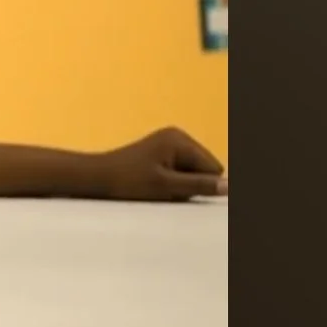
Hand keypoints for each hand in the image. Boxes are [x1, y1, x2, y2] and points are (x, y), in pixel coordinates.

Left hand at [81, 127, 227, 200]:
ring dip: (180, 185)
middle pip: (204, 169)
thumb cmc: (128, 182)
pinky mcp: (161, 153)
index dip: (199, 185)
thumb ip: (199, 185)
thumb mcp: (165, 186)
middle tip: (163, 189)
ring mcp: (169, 143)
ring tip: (156, 187)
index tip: (175, 189)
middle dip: (189, 184)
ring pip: (192, 173)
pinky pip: (180, 172)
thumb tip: (230, 187)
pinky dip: (171, 182)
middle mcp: (177, 136)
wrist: (95, 178)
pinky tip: (153, 185)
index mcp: (180, 140)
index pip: (212, 169)